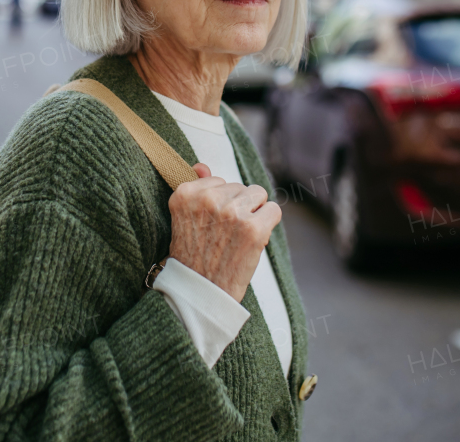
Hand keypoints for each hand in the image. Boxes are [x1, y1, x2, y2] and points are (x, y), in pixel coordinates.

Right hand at [166, 163, 281, 302]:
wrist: (201, 294)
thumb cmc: (194, 257)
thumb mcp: (186, 219)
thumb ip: (196, 188)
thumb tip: (202, 165)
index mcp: (186, 194)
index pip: (217, 180)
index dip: (220, 203)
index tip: (212, 224)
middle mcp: (208, 199)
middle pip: (239, 186)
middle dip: (238, 206)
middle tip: (226, 234)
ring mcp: (231, 213)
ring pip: (258, 194)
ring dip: (254, 212)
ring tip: (239, 235)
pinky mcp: (253, 228)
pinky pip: (273, 209)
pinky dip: (268, 223)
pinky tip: (256, 238)